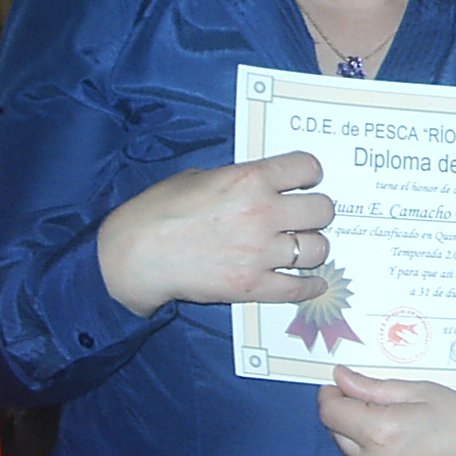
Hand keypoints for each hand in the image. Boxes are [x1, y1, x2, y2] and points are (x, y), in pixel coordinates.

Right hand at [96, 151, 334, 317]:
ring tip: (302, 247)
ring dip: (312, 248)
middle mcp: (262, 213)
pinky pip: (297, 288)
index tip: (305, 181)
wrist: (132, 256)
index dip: (309, 174)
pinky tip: (315, 283)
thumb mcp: (201, 177)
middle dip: (315, 212)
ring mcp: (259, 252)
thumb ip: (239, 179)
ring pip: (317, 249)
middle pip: (322, 209)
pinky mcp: (251, 286)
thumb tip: (263, 184)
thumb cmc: (159, 210)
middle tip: (304, 217)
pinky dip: (310, 286)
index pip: (307, 167)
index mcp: (250, 180)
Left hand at [319, 366, 455, 455]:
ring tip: (399, 434)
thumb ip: (374, 387)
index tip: (338, 387)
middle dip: (350, 417)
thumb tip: (339, 378)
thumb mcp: (422, 391)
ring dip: (362, 444)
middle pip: (337, 436)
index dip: (330, 396)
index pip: (330, 414)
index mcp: (381, 432)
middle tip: (381, 408)